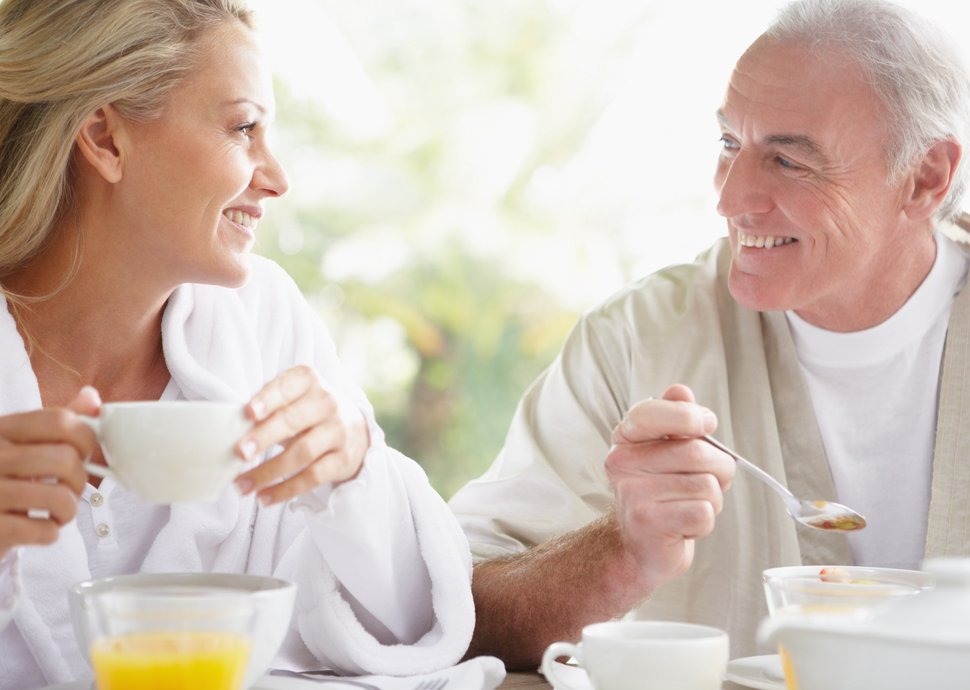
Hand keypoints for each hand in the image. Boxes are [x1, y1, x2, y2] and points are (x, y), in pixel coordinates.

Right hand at [0, 387, 99, 559]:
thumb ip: (54, 424)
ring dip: (68, 509)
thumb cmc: (1, 478)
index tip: (83, 453)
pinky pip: (43, 530)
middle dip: (79, 480)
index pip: (59, 420)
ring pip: (59, 497)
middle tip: (68, 489)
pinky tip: (38, 529)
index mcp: (0, 430)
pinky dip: (50, 533)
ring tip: (56, 511)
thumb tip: (92, 397)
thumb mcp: (19, 444)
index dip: (86, 438)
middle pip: (65, 460)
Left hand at [234, 365, 369, 505]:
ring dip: (268, 471)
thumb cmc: (307, 411)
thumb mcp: (292, 398)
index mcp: (309, 381)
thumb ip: (267, 408)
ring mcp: (338, 431)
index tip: (248, 412)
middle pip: (293, 421)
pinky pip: (312, 477)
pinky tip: (264, 498)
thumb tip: (232, 431)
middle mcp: (327, 403)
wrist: (352, 428)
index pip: (287, 387)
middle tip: (239, 453)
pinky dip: (286, 490)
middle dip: (264, 437)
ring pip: (302, 453)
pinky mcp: (343, 459)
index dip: (268, 399)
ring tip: (242, 485)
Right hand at [605, 383, 734, 590]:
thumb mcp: (664, 451)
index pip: (652, 413)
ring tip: (688, 505)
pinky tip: (684, 525)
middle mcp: (622, 463)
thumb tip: (680, 391)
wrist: (637, 546)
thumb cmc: (659, 493)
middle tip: (706, 480)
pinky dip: (705, 522)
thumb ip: (673, 418)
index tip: (707, 424)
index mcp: (625, 440)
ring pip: (705, 485)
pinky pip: (704, 513)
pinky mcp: (650, 524)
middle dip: (717, 468)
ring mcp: (634, 494)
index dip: (688, 416)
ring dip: (711, 499)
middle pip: (696, 452)